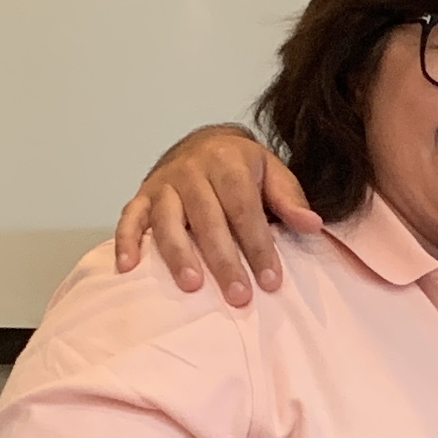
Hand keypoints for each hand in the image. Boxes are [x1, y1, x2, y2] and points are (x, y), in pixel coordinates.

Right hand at [112, 125, 318, 305]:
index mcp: (228, 162)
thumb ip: (289, 198)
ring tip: (192, 286)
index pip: (245, 209)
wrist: (204, 141)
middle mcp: (192, 170)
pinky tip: (127, 268)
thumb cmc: (241, 167)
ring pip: (168, 221)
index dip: (258, 246)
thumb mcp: (272, 172)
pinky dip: (126, 241)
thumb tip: (312, 225)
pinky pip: (129, 218)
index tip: (271, 281)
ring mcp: (164, 183)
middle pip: (208, 220)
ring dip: (178, 254)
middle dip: (224, 260)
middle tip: (238, 296)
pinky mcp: (142, 195)